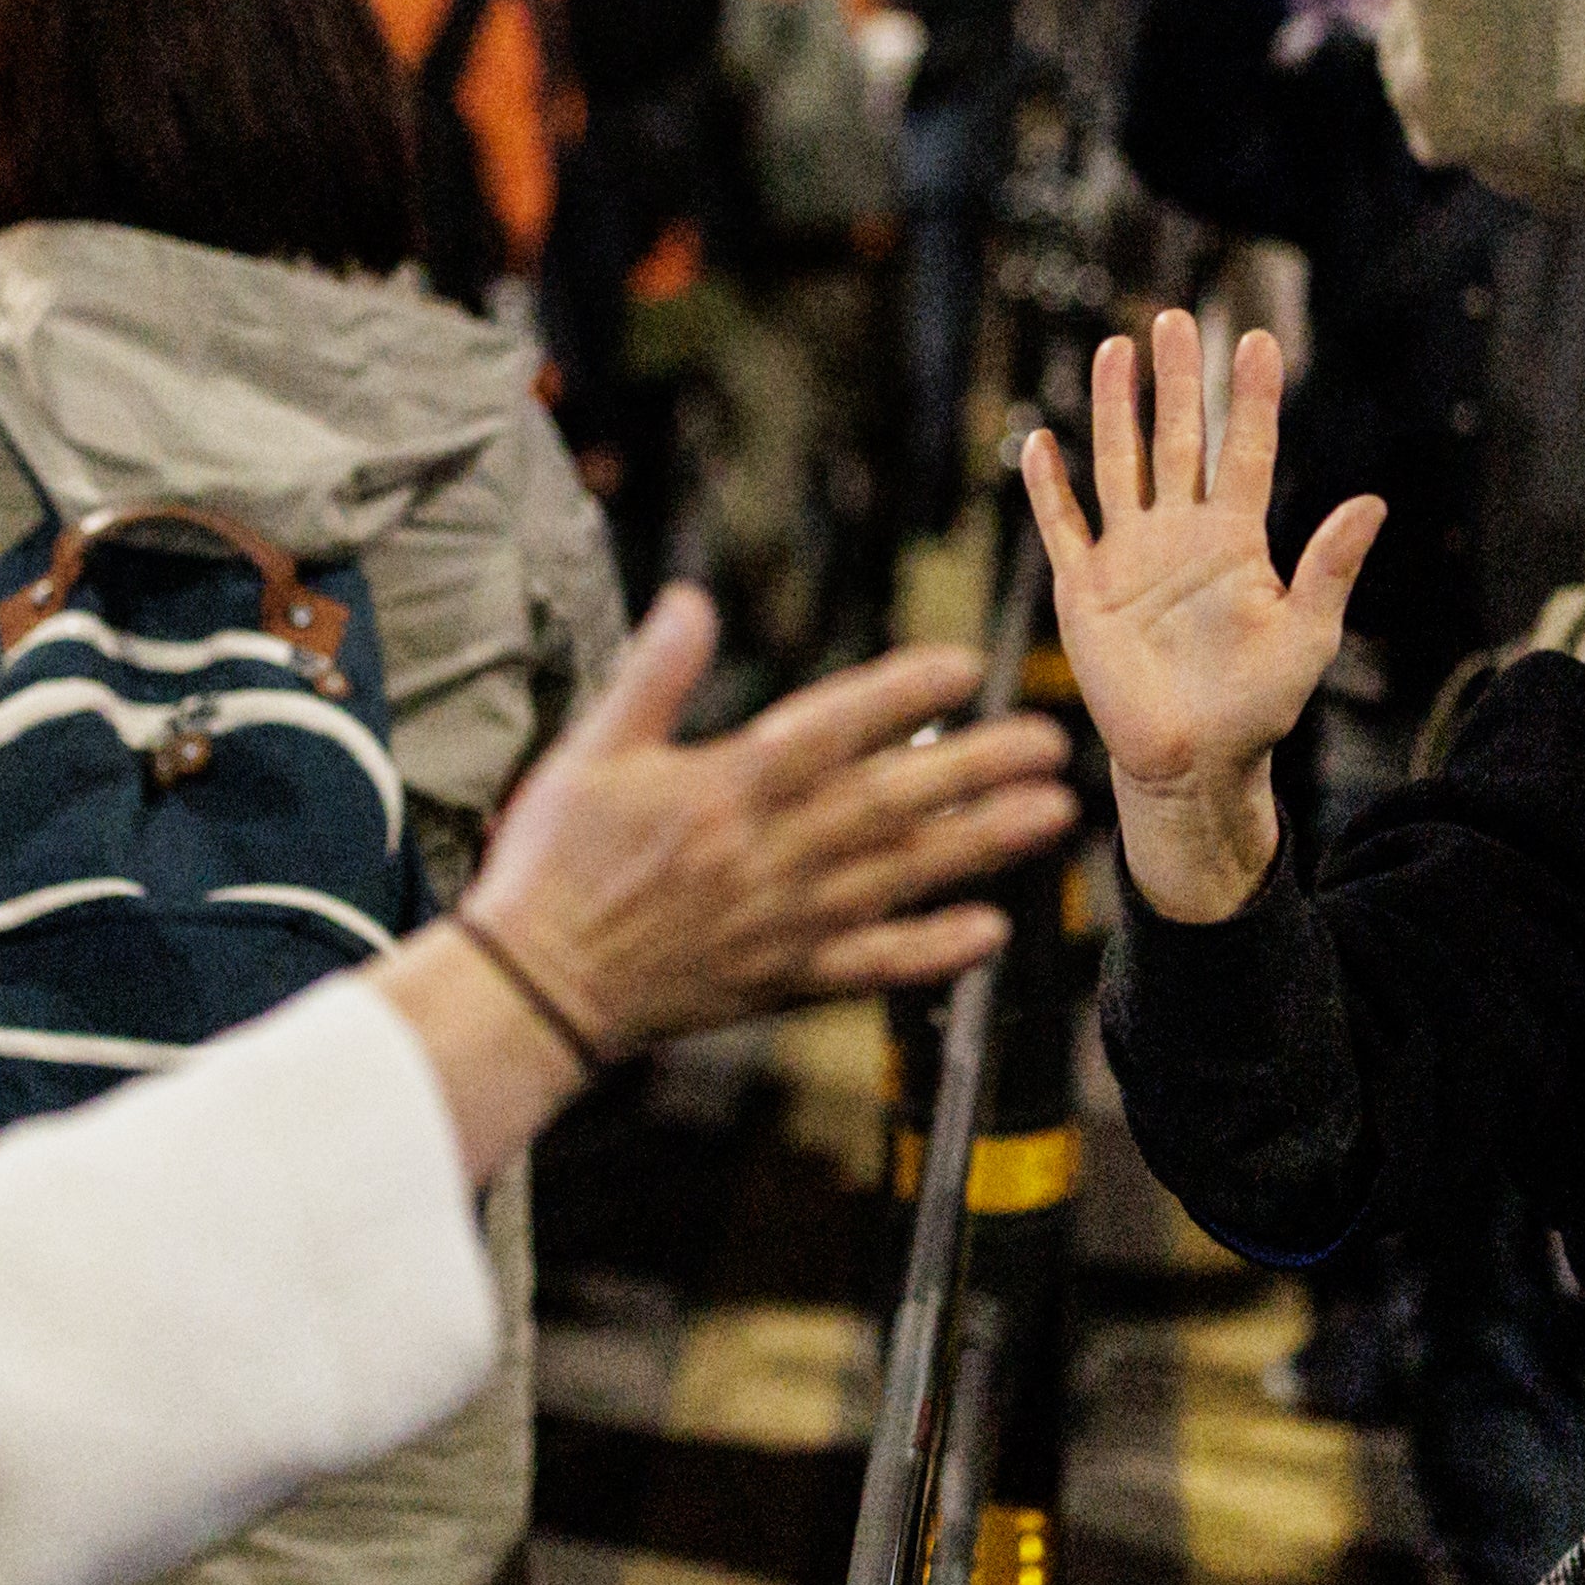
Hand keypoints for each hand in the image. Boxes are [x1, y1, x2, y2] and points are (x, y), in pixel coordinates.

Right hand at [451, 591, 1079, 1056]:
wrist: (533, 986)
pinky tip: (990, 933)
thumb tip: (692, 598)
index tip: (964, 667)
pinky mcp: (781, 982)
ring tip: (1050, 815)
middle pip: (891, 800)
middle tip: (1051, 743)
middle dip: (976, 767)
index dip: (901, 693)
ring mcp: (783, 922)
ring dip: (982, 845)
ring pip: (900, 876)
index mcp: (724, 789)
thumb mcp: (590, 751)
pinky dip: (932, 951)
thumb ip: (651, 675)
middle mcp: (768, 854)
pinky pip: (870, 966)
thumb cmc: (553, 863)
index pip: (831, 728)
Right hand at [1018, 313, 1384, 921]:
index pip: (1245, 451)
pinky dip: (1048, 489)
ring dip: (1114, 410)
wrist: (1195, 763)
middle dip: (1175, 379)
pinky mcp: (1085, 593)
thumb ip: (1331, 567)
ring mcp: (1129, 559)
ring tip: (1115, 351)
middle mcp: (1180, 536)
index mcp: (1236, 540)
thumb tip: (1373, 502)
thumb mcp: (1308, 635)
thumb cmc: (1259, 706)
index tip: (1258, 339)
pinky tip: (1040, 443)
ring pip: (1119, 465)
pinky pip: (1063, 529)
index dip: (1251, 397)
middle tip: (1173, 318)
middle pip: (1177, 439)